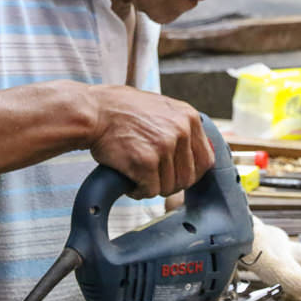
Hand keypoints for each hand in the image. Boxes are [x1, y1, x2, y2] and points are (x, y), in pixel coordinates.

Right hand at [86, 87, 214, 198]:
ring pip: (170, 187)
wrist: (94, 111)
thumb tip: (196, 152)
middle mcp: (181, 131)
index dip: (192, 173)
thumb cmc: (122, 110)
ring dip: (153, 187)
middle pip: (189, 177)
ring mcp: (165, 146)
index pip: (206, 160)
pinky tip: (130, 181)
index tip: (177, 175)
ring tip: (137, 175)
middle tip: (153, 178)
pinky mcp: (147, 162)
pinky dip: (139, 191)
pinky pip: (151, 191)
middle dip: (170, 183)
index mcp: (189, 117)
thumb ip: (181, 127)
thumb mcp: (162, 108)